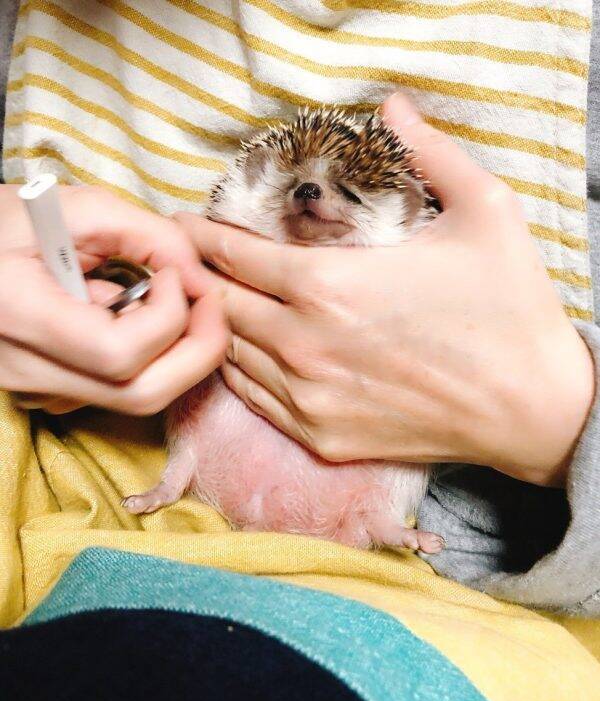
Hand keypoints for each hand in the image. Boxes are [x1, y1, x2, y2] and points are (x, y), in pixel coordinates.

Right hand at [0, 185, 227, 414]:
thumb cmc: (4, 225)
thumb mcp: (74, 208)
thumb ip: (148, 236)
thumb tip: (200, 279)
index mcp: (20, 318)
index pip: (119, 353)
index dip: (169, 316)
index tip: (175, 275)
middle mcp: (28, 372)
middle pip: (143, 394)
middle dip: (199, 350)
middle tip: (209, 303)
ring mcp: (38, 391)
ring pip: (137, 398)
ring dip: (175, 352)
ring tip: (161, 301)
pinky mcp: (50, 395)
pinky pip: (119, 390)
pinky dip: (148, 358)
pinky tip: (127, 318)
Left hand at [175, 93, 593, 486]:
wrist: (531, 408)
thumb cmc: (508, 309)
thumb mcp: (486, 211)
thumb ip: (432, 151)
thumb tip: (395, 106)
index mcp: (327, 285)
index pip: (233, 253)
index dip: (199, 234)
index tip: (180, 223)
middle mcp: (302, 344)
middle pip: (221, 303)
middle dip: (195, 278)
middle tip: (181, 261)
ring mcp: (307, 397)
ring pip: (229, 354)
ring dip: (212, 323)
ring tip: (201, 302)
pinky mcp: (319, 435)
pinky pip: (253, 398)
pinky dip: (235, 370)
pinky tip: (235, 352)